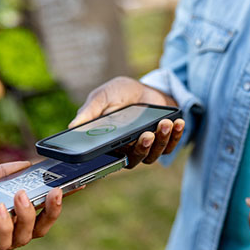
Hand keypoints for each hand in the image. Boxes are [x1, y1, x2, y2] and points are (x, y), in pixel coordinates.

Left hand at [0, 161, 62, 249]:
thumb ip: (1, 173)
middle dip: (52, 210)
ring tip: (21, 195)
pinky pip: (1, 241)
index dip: (58, 199)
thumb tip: (27, 163)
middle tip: (55, 191)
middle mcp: (6, 227)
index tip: (76, 184)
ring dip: (27, 215)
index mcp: (8, 210)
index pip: (39, 207)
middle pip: (40, 226)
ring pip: (25, 236)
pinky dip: (4, 224)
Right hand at [69, 76, 184, 167]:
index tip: (118, 149)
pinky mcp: (163, 143)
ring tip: (165, 123)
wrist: (143, 89)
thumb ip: (90, 111)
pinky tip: (177, 122)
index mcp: (107, 144)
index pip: (107, 160)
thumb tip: (72, 126)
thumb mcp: (102, 97)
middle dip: (142, 147)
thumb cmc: (118, 94)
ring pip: (152, 155)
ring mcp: (145, 148)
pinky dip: (176, 135)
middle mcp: (126, 150)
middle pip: (133, 159)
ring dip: (160, 140)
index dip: (111, 161)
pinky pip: (169, 146)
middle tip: (146, 134)